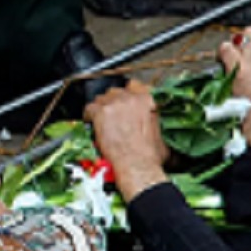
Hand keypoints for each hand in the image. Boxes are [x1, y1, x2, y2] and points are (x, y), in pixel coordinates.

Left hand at [84, 80, 168, 202]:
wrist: (138, 165)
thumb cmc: (150, 155)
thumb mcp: (161, 133)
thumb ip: (154, 120)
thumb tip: (153, 124)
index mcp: (148, 100)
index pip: (135, 85)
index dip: (127, 94)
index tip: (125, 102)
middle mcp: (130, 98)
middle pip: (115, 91)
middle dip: (113, 102)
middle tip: (112, 115)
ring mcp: (114, 104)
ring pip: (101, 98)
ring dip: (101, 108)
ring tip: (101, 121)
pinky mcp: (101, 112)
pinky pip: (89, 108)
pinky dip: (89, 115)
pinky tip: (91, 123)